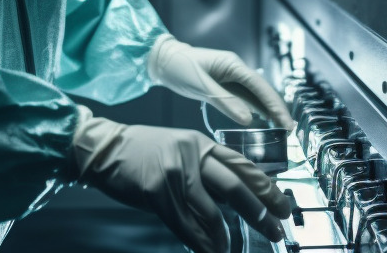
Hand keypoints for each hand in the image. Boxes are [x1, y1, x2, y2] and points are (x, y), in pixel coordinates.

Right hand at [71, 109, 290, 252]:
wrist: (104, 148)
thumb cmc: (142, 151)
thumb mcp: (181, 150)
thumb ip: (206, 168)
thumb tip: (235, 197)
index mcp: (203, 144)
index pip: (243, 166)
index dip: (266, 189)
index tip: (282, 206)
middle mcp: (193, 155)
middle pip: (236, 187)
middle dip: (259, 213)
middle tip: (274, 230)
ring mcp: (176, 173)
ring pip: (211, 212)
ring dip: (224, 237)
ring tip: (231, 251)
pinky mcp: (157, 192)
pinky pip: (185, 225)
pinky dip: (199, 243)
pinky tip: (210, 252)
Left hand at [148, 35, 293, 127]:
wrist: (163, 61)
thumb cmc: (180, 68)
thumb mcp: (201, 86)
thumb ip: (225, 102)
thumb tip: (248, 119)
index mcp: (234, 65)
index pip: (260, 87)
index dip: (275, 105)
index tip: (286, 121)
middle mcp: (237, 70)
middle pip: (263, 91)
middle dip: (277, 109)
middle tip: (290, 130)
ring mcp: (232, 78)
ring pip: (256, 96)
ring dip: (269, 111)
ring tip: (282, 128)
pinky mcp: (225, 86)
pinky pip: (245, 99)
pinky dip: (256, 110)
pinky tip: (264, 121)